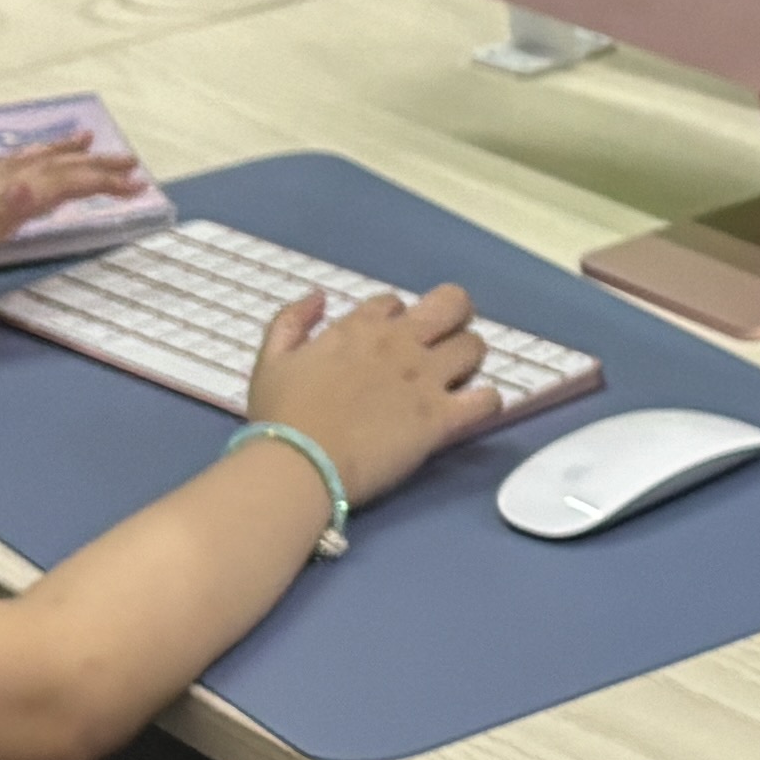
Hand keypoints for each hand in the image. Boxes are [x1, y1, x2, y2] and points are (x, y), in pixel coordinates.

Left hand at [0, 145, 144, 324]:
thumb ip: (2, 212)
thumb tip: (34, 182)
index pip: (59, 182)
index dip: (98, 180)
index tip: (137, 185)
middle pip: (49, 170)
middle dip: (91, 165)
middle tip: (130, 164)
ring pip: (28, 167)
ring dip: (60, 155)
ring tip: (83, 143)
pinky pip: (11, 179)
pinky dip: (32, 169)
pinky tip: (29, 177)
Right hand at [242, 276, 501, 511]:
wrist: (299, 463)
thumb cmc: (281, 416)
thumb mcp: (271, 359)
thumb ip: (292, 321)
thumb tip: (319, 296)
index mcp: (360, 328)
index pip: (395, 303)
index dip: (395, 319)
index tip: (386, 342)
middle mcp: (400, 344)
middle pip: (452, 304)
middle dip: (454, 316)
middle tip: (444, 341)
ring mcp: (426, 379)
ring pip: (475, 346)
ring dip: (469, 358)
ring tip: (456, 378)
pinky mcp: (443, 419)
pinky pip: (488, 398)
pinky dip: (487, 401)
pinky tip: (470, 410)